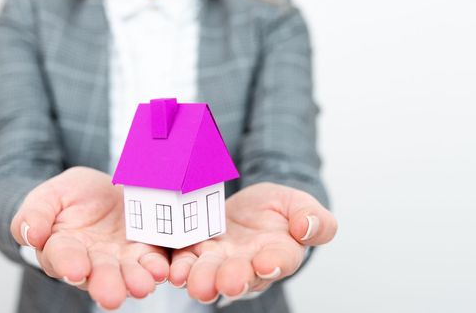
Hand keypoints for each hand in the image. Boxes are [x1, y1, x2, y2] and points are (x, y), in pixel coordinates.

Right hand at [10, 167, 168, 309]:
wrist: (103, 189)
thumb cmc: (70, 195)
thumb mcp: (48, 195)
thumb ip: (35, 214)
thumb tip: (31, 235)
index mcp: (61, 248)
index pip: (62, 257)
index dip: (68, 263)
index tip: (75, 269)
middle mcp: (91, 261)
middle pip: (98, 274)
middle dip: (106, 284)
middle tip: (112, 295)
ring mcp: (120, 259)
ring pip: (127, 275)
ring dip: (135, 282)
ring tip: (142, 286)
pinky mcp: (145, 251)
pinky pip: (151, 262)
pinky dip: (156, 268)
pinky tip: (160, 270)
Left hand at [168, 182, 336, 302]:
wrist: (248, 206)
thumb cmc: (277, 210)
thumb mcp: (299, 204)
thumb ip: (313, 218)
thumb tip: (307, 227)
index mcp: (279, 253)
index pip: (280, 260)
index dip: (274, 263)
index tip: (265, 262)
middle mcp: (247, 265)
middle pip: (240, 276)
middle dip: (232, 279)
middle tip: (227, 282)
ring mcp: (218, 261)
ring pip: (208, 275)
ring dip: (201, 279)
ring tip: (193, 281)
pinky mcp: (193, 252)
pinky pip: (184, 261)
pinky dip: (177, 267)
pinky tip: (173, 270)